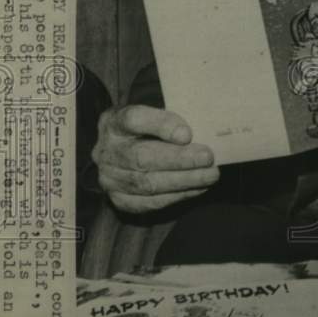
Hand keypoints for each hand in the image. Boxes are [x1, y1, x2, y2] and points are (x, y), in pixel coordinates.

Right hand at [92, 105, 219, 213]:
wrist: (126, 149)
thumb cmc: (149, 129)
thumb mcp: (155, 114)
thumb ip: (172, 121)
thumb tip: (197, 135)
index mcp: (115, 122)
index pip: (134, 119)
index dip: (161, 126)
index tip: (187, 134)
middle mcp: (107, 151)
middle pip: (142, 156)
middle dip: (179, 159)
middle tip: (208, 157)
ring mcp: (109, 177)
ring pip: (147, 183)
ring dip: (183, 180)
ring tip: (210, 175)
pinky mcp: (118, 199)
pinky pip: (149, 202)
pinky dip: (177, 195)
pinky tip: (198, 188)